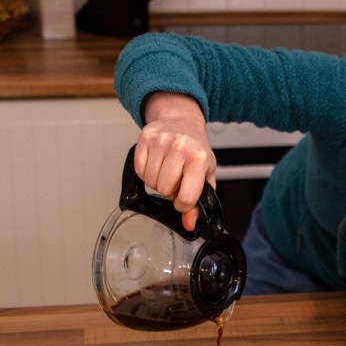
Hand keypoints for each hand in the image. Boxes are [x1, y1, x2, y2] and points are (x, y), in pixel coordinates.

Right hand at [135, 92, 215, 231]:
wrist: (183, 121)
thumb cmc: (195, 149)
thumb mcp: (205, 175)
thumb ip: (200, 202)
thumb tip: (189, 223)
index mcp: (199, 158)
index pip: (186, 197)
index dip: (183, 204)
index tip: (184, 199)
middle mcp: (180, 148)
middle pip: (164, 190)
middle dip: (170, 190)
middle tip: (177, 179)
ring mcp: (161, 141)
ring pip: (150, 181)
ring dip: (157, 182)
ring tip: (168, 170)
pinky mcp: (145, 138)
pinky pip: (139, 170)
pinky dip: (146, 173)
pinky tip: (157, 164)